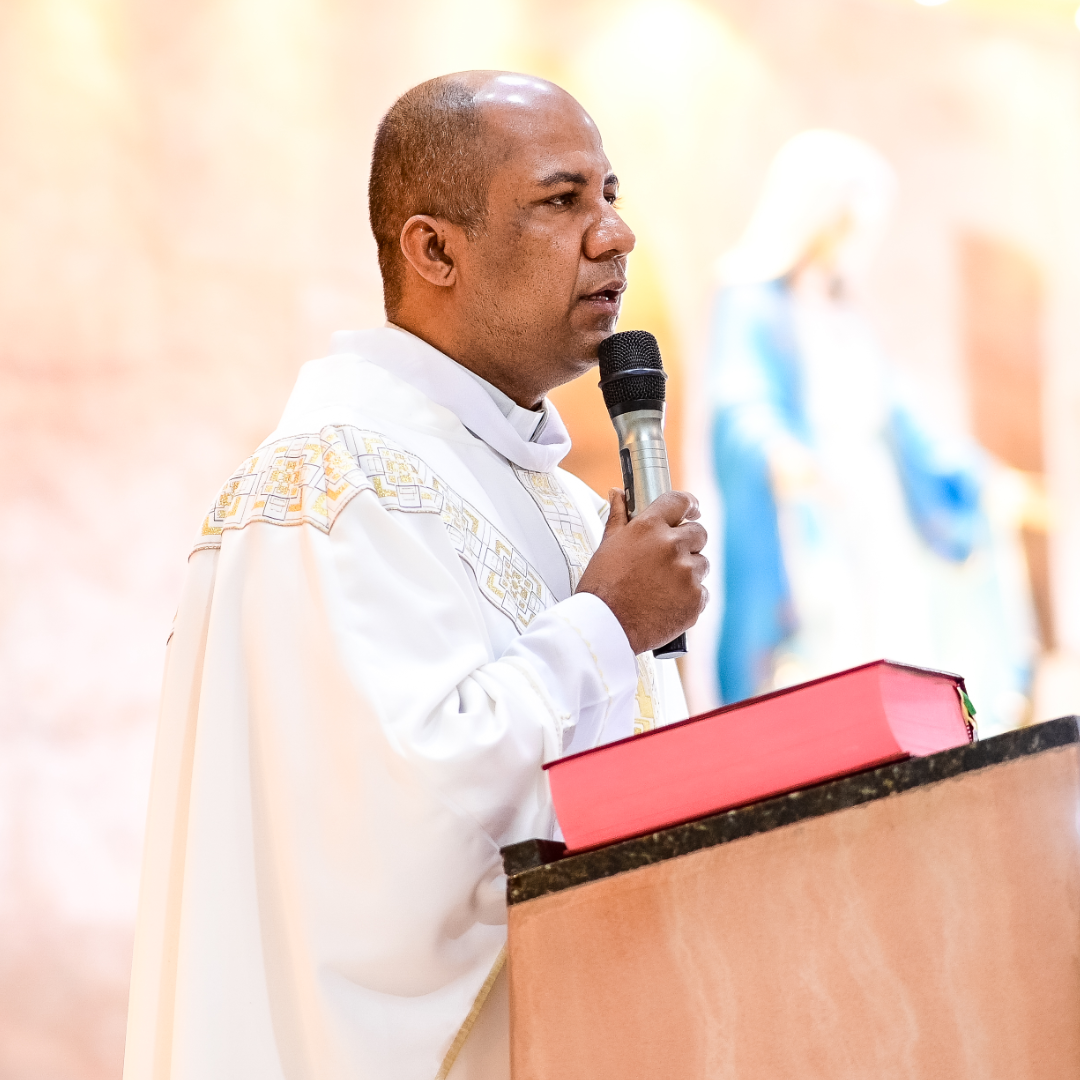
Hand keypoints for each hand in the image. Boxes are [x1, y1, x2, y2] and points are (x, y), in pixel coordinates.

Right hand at [576, 489, 708, 654]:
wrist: (605, 627)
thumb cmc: (602, 586)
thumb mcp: (607, 546)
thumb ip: (619, 516)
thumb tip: (618, 493)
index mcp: (649, 528)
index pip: (680, 501)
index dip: (689, 505)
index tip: (692, 511)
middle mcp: (672, 546)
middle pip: (698, 534)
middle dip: (688, 543)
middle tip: (669, 560)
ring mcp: (686, 574)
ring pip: (702, 565)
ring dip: (688, 572)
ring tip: (663, 586)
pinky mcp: (695, 600)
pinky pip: (702, 592)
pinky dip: (689, 597)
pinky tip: (667, 603)